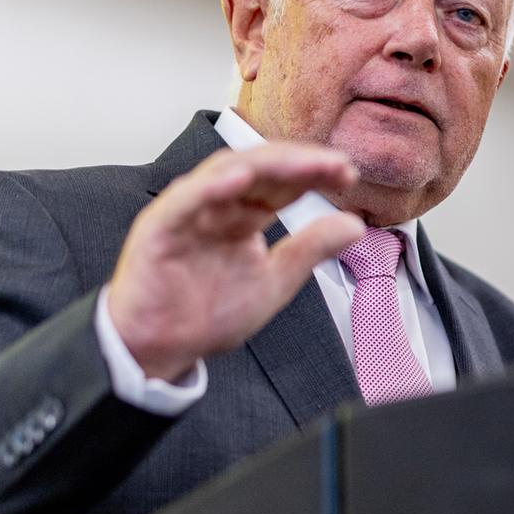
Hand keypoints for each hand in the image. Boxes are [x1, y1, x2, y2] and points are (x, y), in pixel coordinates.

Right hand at [108, 143, 366, 380]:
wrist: (159, 350)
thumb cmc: (204, 315)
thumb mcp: (274, 281)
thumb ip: (310, 249)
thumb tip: (354, 225)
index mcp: (242, 215)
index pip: (282, 182)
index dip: (314, 173)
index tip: (347, 175)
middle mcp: (215, 205)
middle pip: (260, 168)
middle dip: (299, 163)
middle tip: (335, 165)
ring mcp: (187, 211)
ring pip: (226, 172)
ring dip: (267, 165)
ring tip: (303, 164)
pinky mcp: (159, 227)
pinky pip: (186, 200)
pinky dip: (212, 187)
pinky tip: (241, 179)